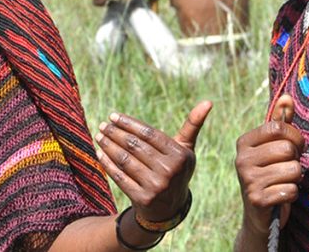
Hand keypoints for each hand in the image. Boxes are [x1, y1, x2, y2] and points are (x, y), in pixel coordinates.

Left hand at [95, 100, 211, 222]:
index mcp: (179, 156)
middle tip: (103, 125)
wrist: (170, 208)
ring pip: (126, 160)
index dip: (129, 123)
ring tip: (99, 135)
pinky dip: (107, 163)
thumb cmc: (176, 169)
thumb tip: (209, 101)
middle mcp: (169, 171)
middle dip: (116, 133)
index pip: (149, 134)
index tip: (114, 116)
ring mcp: (155, 186)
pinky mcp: (142, 198)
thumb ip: (193, 125)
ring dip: (109, 146)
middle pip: (135, 146)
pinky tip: (100, 153)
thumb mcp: (186, 149)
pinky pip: (120, 177)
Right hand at [235, 95, 303, 236]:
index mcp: (244, 142)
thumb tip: (287, 97)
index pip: (278, 128)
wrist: (259, 214)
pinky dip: (292, 194)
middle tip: (288, 167)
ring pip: (293, 170)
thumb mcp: (273, 147)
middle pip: (287, 149)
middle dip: (296, 159)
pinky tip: (281, 196)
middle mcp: (242, 159)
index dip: (295, 136)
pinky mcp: (257, 199)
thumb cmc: (270, 173)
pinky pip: (291, 190)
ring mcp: (248, 180)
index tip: (295, 146)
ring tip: (284, 181)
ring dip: (295, 178)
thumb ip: (281, 122)